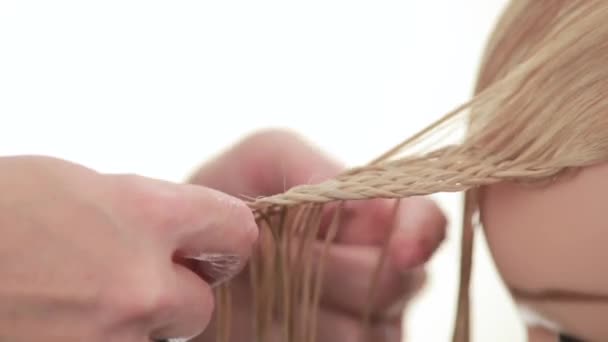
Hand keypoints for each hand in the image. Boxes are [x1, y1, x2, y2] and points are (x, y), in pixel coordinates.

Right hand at [0, 156, 256, 341]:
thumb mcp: (69, 187)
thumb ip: (136, 212)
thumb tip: (172, 235)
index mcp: (140, 215)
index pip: (233, 230)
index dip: (224, 239)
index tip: (213, 245)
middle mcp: (137, 283)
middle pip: (199, 305)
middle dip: (172, 297)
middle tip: (127, 285)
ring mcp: (110, 340)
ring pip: (155, 341)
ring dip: (130, 328)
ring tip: (74, 305)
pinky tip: (56, 325)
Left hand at [189, 130, 446, 341]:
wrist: (191, 251)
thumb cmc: (232, 195)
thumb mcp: (261, 159)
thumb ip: (311, 166)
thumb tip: (366, 203)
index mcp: (373, 216)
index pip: (426, 225)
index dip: (419, 236)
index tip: (400, 250)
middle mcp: (382, 268)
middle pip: (394, 281)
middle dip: (333, 267)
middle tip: (280, 252)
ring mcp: (364, 318)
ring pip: (365, 327)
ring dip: (307, 305)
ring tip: (269, 283)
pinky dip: (301, 334)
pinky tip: (275, 316)